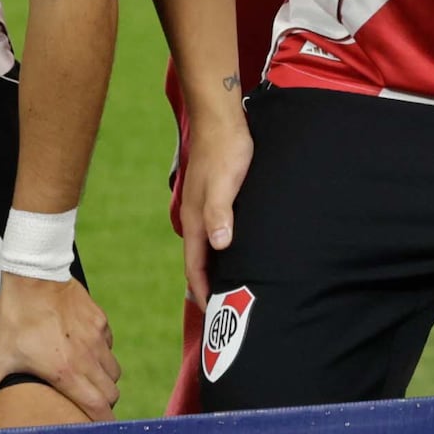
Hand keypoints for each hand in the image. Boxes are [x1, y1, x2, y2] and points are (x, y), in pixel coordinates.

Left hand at [0, 274, 119, 425]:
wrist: (35, 277)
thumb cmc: (16, 318)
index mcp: (67, 373)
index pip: (98, 406)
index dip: (103, 422)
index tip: (100, 430)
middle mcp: (88, 359)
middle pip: (111, 391)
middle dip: (103, 402)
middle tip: (89, 405)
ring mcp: (97, 338)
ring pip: (113, 370)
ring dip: (104, 379)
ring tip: (88, 379)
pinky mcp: (100, 321)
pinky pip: (109, 346)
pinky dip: (102, 354)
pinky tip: (85, 350)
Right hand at [172, 93, 251, 298]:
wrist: (222, 120)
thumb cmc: (227, 151)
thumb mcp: (226, 184)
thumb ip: (220, 214)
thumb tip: (219, 245)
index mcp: (196, 221)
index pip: (195, 267)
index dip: (202, 291)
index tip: (212, 313)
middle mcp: (196, 218)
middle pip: (199, 261)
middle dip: (208, 286)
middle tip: (225, 309)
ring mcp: (204, 208)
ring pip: (207, 247)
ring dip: (216, 268)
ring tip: (233, 285)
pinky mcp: (215, 198)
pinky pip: (216, 232)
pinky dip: (223, 249)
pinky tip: (238, 250)